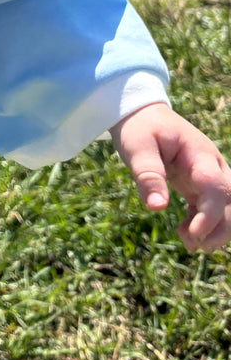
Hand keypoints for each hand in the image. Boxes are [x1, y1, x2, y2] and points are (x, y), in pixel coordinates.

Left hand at [110, 103, 230, 252]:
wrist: (143, 114)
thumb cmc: (140, 128)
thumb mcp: (137, 147)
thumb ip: (148, 175)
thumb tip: (157, 208)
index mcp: (199, 154)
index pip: (217, 188)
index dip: (210, 215)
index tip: (193, 234)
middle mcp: (212, 167)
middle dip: (220, 229)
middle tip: (194, 245)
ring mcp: (209, 177)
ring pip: (228, 209)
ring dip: (215, 230)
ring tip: (188, 242)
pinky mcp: (201, 186)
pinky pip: (213, 210)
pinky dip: (203, 225)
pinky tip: (183, 233)